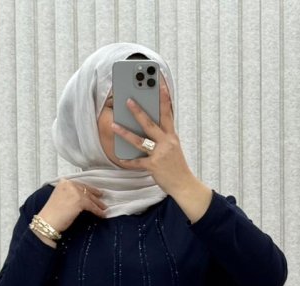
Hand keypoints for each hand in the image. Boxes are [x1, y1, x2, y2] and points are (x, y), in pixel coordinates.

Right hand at [38, 178, 106, 233]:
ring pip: (90, 198)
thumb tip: (83, 197)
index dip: (89, 189)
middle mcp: (69, 184)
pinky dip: (98, 211)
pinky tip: (102, 215)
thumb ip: (70, 194)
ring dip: (98, 204)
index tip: (96, 192)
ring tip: (104, 209)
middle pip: (86, 190)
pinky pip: (92, 206)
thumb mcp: (61, 197)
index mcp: (64, 182)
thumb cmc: (53, 212)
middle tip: (102, 198)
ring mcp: (74, 192)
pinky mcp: (79, 201)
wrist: (48, 221)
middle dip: (95, 196)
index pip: (80, 185)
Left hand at [109, 76, 193, 194]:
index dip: (164, 99)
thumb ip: (163, 136)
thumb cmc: (177, 166)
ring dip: (126, 132)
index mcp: (172, 137)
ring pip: (140, 141)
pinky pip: (138, 162)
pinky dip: (129, 161)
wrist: (185, 185)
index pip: (168, 114)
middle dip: (138, 112)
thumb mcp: (173, 148)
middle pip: (150, 124)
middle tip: (127, 100)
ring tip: (114, 124)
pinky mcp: (154, 167)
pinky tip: (120, 157)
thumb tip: (148, 125)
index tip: (160, 85)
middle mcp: (167, 144)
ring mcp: (160, 155)